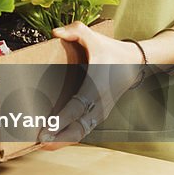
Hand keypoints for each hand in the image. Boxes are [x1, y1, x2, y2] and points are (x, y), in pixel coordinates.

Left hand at [38, 22, 143, 143]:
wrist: (134, 62)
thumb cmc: (111, 50)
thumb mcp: (93, 36)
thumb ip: (75, 30)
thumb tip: (55, 32)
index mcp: (96, 88)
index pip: (76, 109)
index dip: (60, 120)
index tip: (46, 129)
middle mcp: (99, 104)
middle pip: (78, 129)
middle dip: (59, 138)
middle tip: (39, 141)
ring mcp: (100, 112)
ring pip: (81, 133)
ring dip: (62, 140)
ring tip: (43, 144)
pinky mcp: (99, 115)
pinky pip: (83, 129)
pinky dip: (69, 136)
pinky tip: (54, 139)